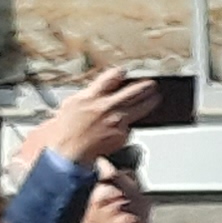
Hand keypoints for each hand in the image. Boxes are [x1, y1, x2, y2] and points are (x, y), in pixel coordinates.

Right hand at [34, 68, 151, 171]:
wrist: (68, 151)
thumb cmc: (65, 130)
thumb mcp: (71, 105)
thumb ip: (89, 95)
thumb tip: (101, 89)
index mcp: (91, 97)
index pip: (110, 78)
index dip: (119, 73)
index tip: (124, 71)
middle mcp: (106, 106)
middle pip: (132, 91)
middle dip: (144, 86)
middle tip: (151, 84)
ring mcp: (116, 120)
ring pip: (140, 107)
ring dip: (150, 101)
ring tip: (156, 98)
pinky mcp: (122, 133)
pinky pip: (130, 126)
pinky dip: (129, 125)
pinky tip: (130, 123)